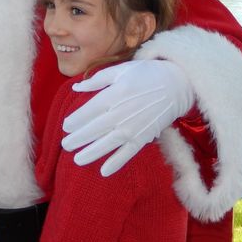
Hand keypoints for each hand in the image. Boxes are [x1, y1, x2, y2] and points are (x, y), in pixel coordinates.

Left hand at [61, 60, 193, 176]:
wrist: (176, 84)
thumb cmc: (145, 74)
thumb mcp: (120, 70)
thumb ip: (97, 80)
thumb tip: (75, 87)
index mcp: (114, 94)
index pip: (89, 110)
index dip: (76, 120)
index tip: (65, 126)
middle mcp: (121, 113)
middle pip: (95, 129)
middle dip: (78, 138)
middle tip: (65, 145)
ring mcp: (133, 127)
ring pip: (108, 143)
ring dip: (91, 153)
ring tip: (76, 160)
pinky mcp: (144, 137)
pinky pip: (128, 152)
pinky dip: (116, 162)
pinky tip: (104, 171)